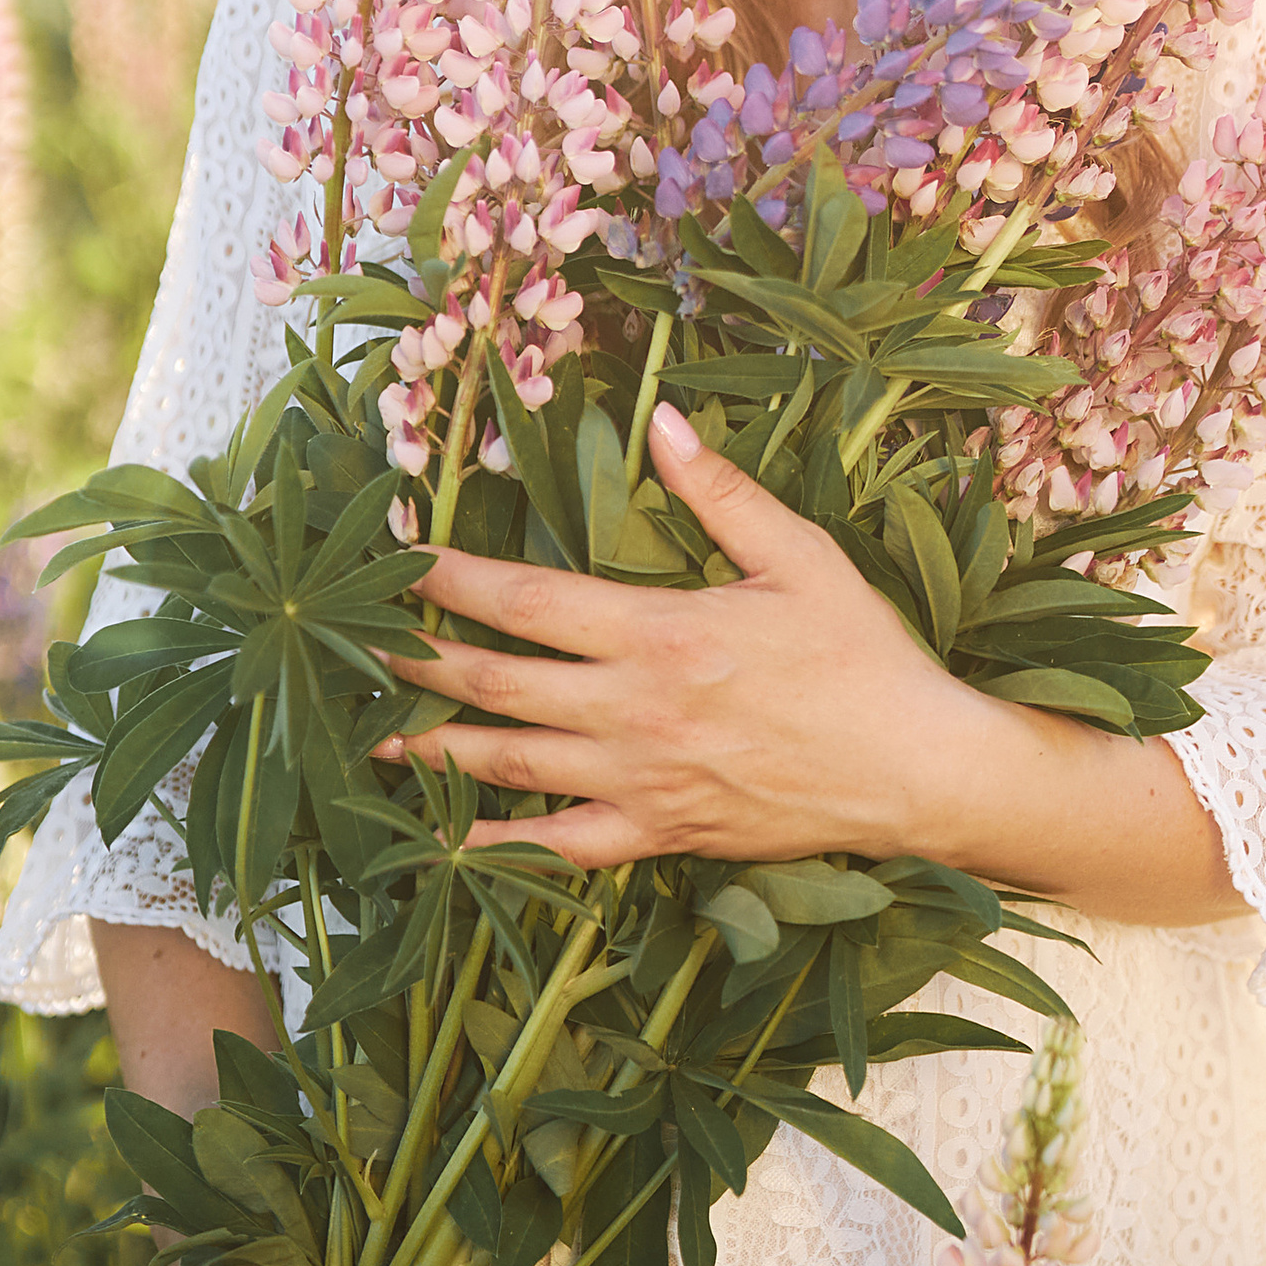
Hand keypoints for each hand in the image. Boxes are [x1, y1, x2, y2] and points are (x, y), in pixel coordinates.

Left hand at [377, 401, 988, 871]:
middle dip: (416, 659)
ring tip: (368, 735)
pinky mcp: (661, 835)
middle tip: (348, 645)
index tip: (394, 557)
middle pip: (496, 683)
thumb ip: (721, 492)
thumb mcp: (802, 557)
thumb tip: (663, 420)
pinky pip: (561, 846)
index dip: (450, 577)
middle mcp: (632, 712)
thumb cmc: (864, 658)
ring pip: (509, 766)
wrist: (916, 772)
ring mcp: (640, 782)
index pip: (526, 600)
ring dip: (434, 746)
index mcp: (660, 632)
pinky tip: (446, 843)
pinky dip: (498, 845)